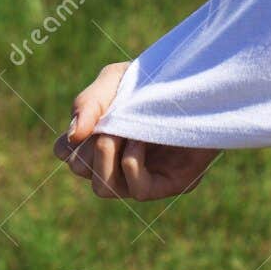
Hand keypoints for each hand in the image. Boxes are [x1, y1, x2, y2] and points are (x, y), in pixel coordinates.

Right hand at [54, 60, 218, 200]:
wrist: (204, 79)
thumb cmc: (158, 79)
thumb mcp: (116, 80)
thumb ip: (88, 103)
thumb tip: (74, 137)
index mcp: (103, 138)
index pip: (66, 155)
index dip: (70, 141)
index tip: (92, 119)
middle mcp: (120, 162)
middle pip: (82, 171)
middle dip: (91, 144)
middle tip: (112, 122)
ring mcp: (145, 176)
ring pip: (104, 189)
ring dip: (107, 158)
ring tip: (126, 131)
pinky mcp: (172, 182)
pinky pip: (138, 190)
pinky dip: (132, 163)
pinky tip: (142, 139)